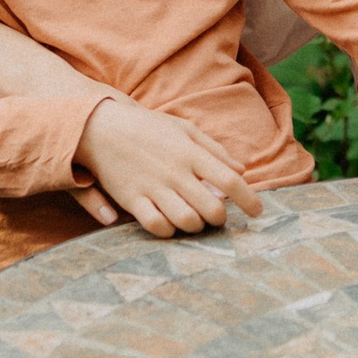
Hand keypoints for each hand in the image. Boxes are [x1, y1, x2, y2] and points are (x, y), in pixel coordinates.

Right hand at [72, 97, 263, 237]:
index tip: (257, 212)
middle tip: (218, 216)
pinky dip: (169, 231)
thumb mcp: (184, 129)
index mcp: (191, 152)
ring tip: (195, 220)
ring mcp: (153, 187)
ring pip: (188, 221)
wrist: (100, 126)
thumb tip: (242, 171)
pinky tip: (169, 223)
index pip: (230, 181)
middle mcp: (176, 172)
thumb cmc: (147, 127)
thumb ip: (214, 150)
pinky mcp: (132, 199)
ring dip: (197, 226)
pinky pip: (157, 226)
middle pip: (212, 208)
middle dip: (221, 219)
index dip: (249, 200)